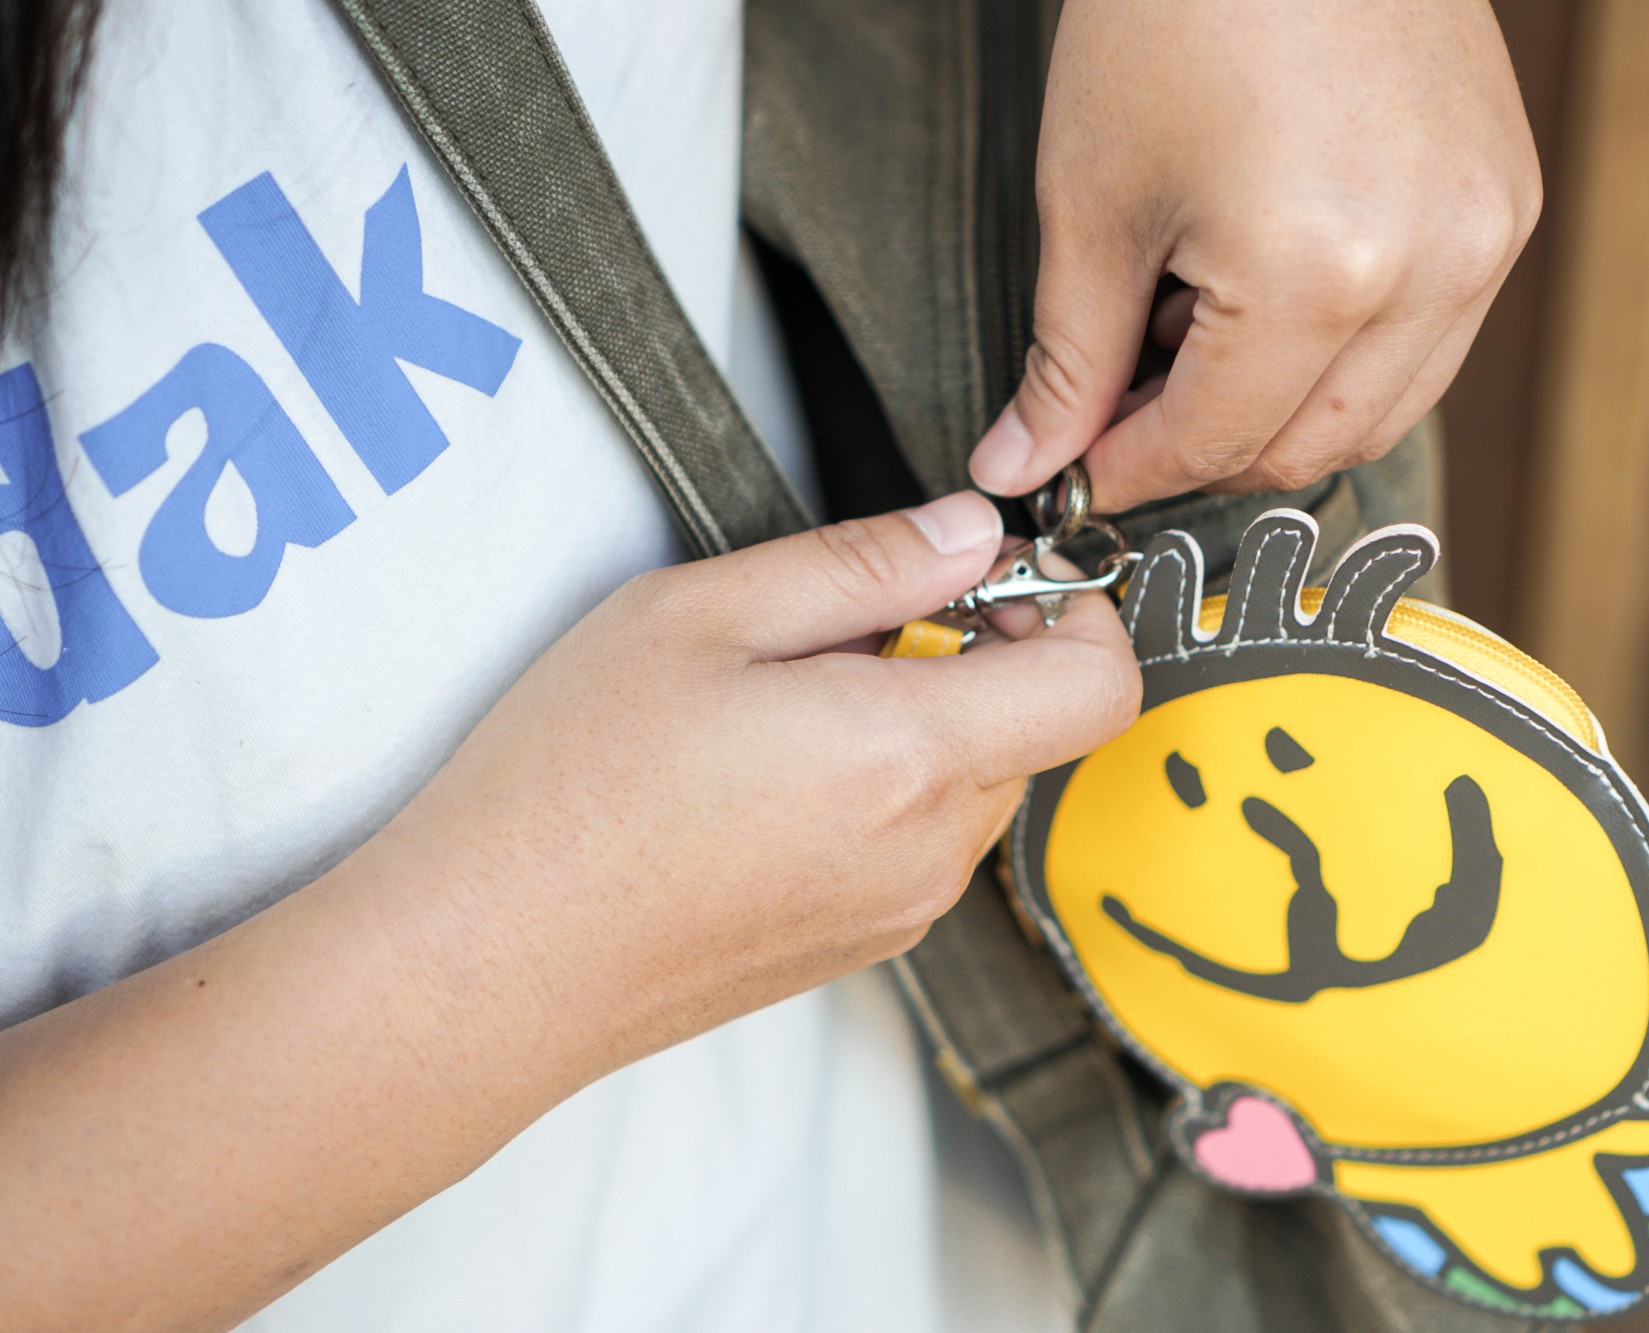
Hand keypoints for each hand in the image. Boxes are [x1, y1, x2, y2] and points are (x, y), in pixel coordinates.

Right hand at [0, 492, 1140, 1332]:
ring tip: (787, 706)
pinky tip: (767, 777)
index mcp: (910, 754)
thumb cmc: (568, 787)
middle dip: (982, 657)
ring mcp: (900, 912)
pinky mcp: (859, 948)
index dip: (1078, 610)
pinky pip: (923, 844)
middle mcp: (931, 850)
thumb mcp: (702, 614)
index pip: (1103, 685)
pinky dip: (887, 790)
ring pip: (978, 786)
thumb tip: (970, 534)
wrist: (487, 963)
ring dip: (927, 725)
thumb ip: (864, 564)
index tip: (1004, 576)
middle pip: (1039, 729)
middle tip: (852, 624)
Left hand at [968, 0, 1539, 512]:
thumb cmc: (1183, 0)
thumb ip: (1069, 359)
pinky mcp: (1506, 204)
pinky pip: (1427, 342)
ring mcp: (1484, 237)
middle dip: (1204, 450)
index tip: (1077, 474)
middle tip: (1122, 407)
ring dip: (1278, 409)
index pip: (1216, 443)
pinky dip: (1343, 353)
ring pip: (1379, 412)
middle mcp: (1428, 270)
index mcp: (1318, 275)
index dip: (1129, 471)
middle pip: (1307, 450)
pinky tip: (1267, 288)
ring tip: (1194, 322)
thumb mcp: (1094, 198)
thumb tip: (1031, 461)